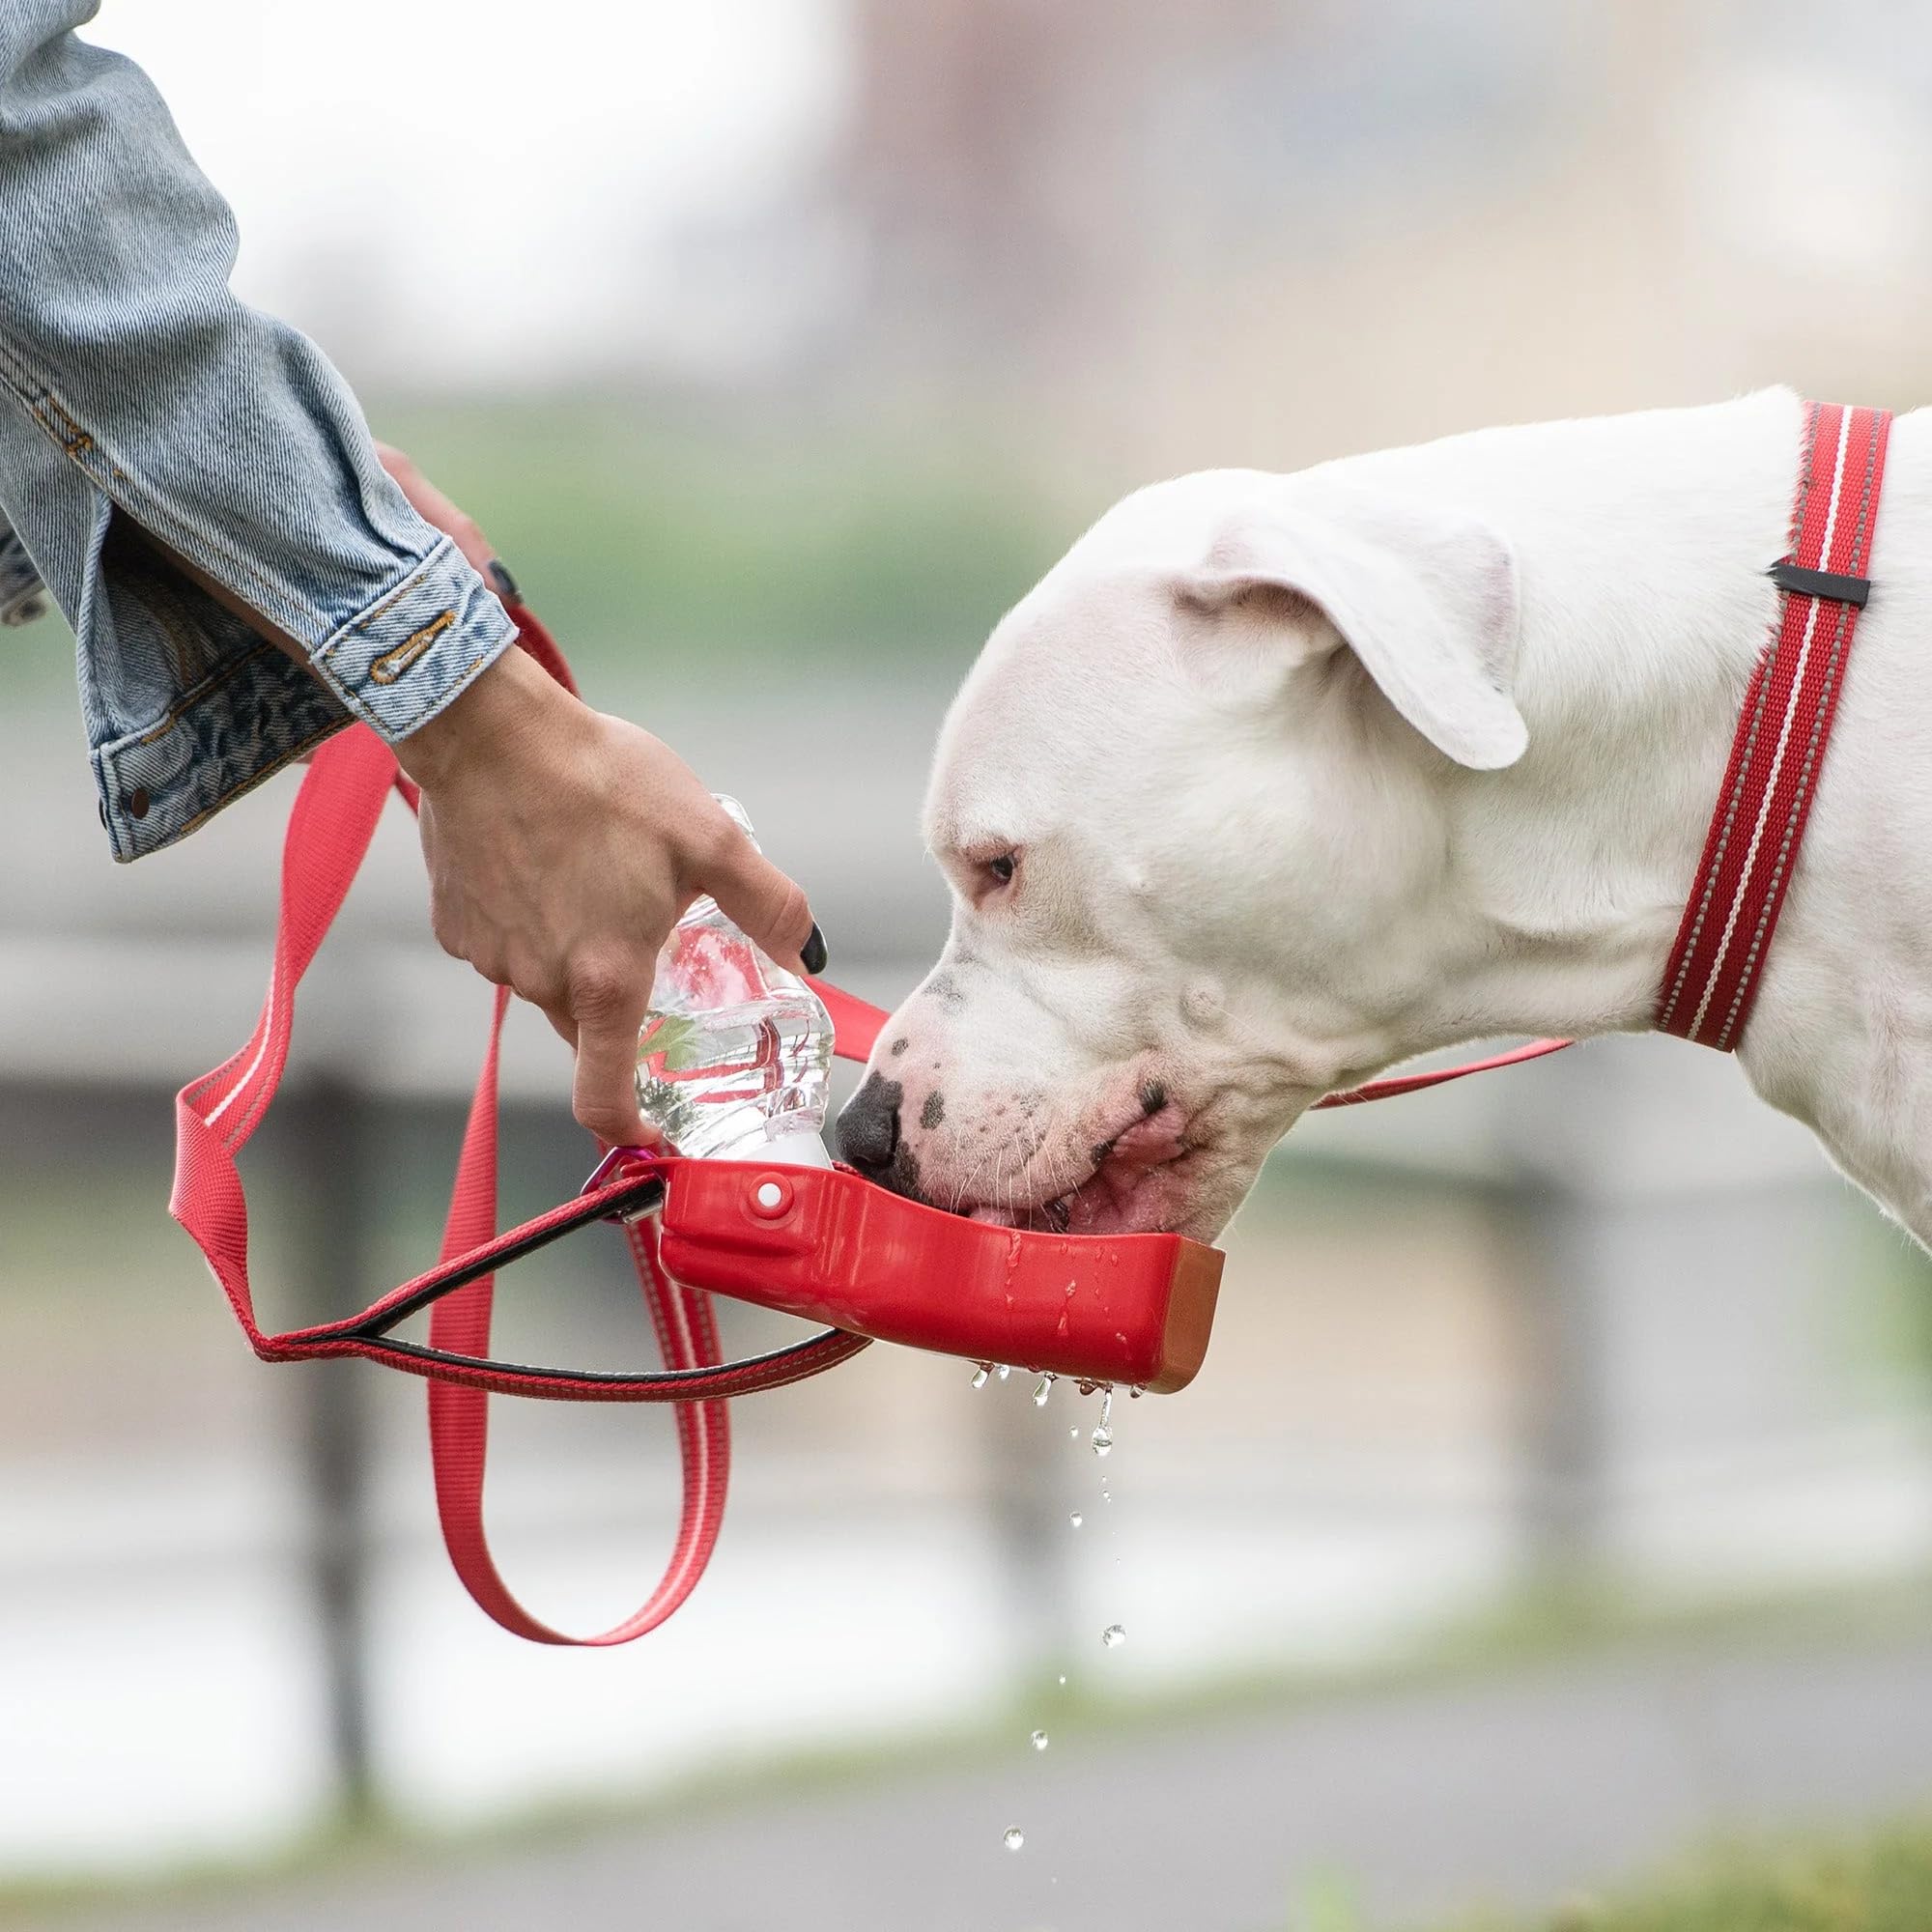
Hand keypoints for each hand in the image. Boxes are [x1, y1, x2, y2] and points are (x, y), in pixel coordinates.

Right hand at [379, 446, 823, 1146]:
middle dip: (621, 996)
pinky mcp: (453, 922)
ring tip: (596, 871)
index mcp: (604, 980)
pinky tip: (547, 857)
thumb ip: (766, 903)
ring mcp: (488, 956)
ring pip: (546, 979)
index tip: (653, 1130)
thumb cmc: (602, 780)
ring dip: (576, 949)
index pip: (603, 1098)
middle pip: (588, 1026)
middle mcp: (539, 982)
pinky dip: (531, 919)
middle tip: (647, 933)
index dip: (629, 1127)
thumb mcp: (709, 836)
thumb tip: (804, 952)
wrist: (488, 729)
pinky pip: (505, 942)